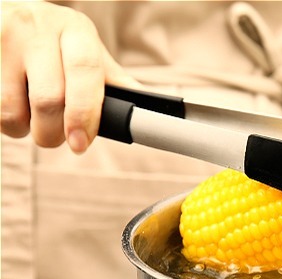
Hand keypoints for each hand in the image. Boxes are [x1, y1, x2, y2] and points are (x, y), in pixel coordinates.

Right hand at [1, 1, 139, 152]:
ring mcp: (2, 38)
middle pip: (49, 100)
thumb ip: (112, 82)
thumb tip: (151, 114)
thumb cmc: (51, 40)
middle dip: (52, 133)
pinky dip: (2, 121)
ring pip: (12, 110)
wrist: (4, 11)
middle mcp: (37, 27)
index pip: (86, 75)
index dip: (85, 115)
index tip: (80, 144)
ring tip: (28, 120)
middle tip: (55, 139)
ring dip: (22, 130)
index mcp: (75, 29)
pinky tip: (10, 107)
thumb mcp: (83, 50)